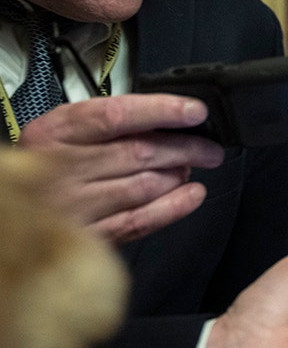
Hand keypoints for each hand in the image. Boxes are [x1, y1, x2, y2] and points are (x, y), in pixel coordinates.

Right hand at [16, 94, 224, 243]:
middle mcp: (59, 168)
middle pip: (138, 152)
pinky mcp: (86, 236)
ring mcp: (72, 206)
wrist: (8, 210)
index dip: (162, 111)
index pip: (116, 115)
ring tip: (191, 167)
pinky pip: (139, 221)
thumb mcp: (63, 132)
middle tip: (208, 147)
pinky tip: (192, 194)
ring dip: (178, 175)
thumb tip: (167, 121)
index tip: (194, 112)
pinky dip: (173, 207)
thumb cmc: (44, 165)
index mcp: (54, 132)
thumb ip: (108, 124)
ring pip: (143, 186)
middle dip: (185, 148)